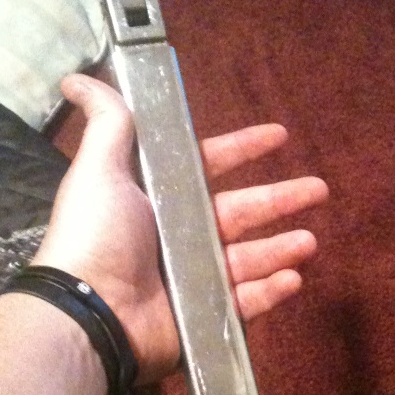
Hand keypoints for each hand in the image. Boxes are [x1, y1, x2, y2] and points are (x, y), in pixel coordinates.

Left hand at [32, 74, 327, 383]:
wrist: (89, 311)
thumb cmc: (98, 235)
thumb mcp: (99, 169)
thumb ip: (106, 123)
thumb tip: (75, 78)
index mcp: (160, 198)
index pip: (209, 166)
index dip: (243, 149)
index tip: (279, 136)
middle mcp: (179, 236)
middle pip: (241, 211)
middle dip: (282, 199)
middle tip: (319, 189)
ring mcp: (193, 278)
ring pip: (250, 258)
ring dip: (282, 248)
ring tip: (309, 242)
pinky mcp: (203, 316)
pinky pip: (246, 303)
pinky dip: (270, 292)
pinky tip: (292, 278)